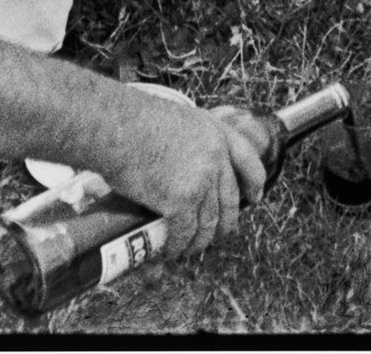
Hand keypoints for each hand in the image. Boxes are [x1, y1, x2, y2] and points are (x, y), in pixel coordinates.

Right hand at [99, 92, 269, 259]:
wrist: (116, 125)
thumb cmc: (132, 118)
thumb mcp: (176, 120)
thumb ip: (187, 141)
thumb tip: (177, 164)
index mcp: (216, 132)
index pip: (248, 161)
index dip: (254, 182)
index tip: (255, 197)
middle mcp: (216, 157)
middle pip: (229, 199)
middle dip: (226, 223)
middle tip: (219, 234)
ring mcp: (201, 181)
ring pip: (209, 222)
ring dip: (200, 241)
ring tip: (190, 248)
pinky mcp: (180, 202)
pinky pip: (184, 232)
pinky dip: (178, 246)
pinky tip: (171, 251)